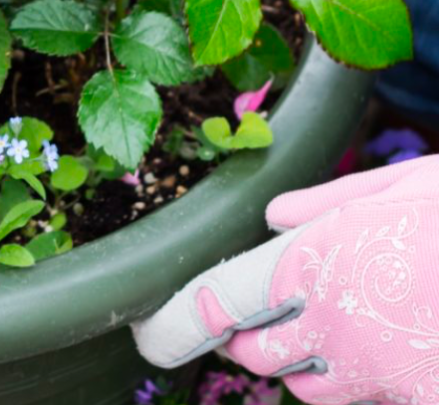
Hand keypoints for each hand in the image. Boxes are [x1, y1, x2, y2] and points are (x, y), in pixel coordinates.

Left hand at [132, 157, 438, 404]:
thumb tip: (274, 218)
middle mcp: (337, 326)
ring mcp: (383, 377)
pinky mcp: (419, 402)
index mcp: (317, 262)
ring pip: (311, 389)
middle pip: (257, 355)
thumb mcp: (399, 186)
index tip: (156, 335)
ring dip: (307, 365)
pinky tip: (399, 343)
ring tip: (342, 320)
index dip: (181, 320)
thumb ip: (326, 204)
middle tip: (269, 313)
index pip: (223, 301)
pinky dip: (370, 385)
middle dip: (251, 337)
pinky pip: (372, 403)